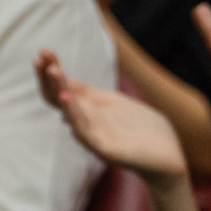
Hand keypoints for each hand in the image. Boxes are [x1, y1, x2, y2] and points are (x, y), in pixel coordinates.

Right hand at [34, 49, 185, 184]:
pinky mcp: (104, 148)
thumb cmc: (145, 131)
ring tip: (52, 70)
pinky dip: (73, 113)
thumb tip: (66, 83)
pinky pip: (83, 130)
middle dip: (48, 77)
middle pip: (57, 98)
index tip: (44, 51)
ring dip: (58, 89)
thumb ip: (91, 94)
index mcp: (88, 110)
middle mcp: (85, 121)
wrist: (170, 158)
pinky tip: (66, 98)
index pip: (63, 87)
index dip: (53, 69)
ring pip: (67, 111)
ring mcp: (93, 135)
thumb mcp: (115, 103)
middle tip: (40, 57)